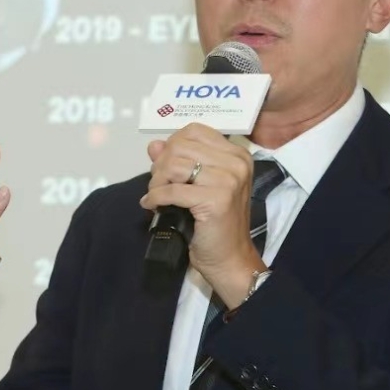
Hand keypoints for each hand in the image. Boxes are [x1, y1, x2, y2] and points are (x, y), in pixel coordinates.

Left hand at [139, 124, 263, 306]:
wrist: (229, 258)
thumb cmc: (215, 223)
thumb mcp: (197, 185)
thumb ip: (177, 161)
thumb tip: (154, 145)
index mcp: (236, 154)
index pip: (194, 131)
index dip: (172, 145)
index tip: (166, 164)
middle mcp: (236, 163)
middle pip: (180, 146)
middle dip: (161, 165)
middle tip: (158, 184)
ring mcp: (228, 180)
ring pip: (174, 166)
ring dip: (157, 182)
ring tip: (156, 195)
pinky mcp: (216, 199)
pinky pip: (172, 190)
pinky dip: (155, 197)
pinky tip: (152, 205)